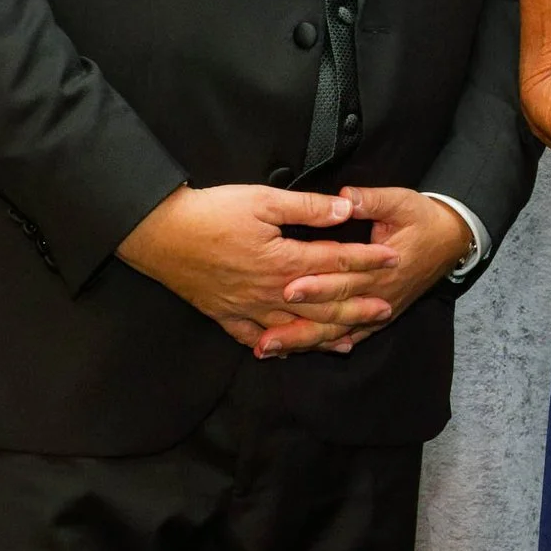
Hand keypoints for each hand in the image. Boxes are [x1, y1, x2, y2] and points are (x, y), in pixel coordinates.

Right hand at [117, 184, 396, 356]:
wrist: (156, 233)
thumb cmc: (210, 212)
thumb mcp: (263, 200)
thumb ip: (307, 208)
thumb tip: (347, 209)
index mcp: (282, 261)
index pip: (335, 262)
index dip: (367, 260)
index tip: (394, 259)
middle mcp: (268, 291)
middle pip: (321, 303)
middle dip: (356, 306)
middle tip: (386, 309)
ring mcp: (245, 308)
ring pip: (293, 326)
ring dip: (324, 333)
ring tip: (351, 339)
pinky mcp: (223, 314)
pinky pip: (255, 337)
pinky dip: (278, 345)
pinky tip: (290, 350)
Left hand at [272, 186, 474, 356]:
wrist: (451, 240)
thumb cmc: (423, 218)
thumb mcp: (401, 201)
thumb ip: (371, 200)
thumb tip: (344, 198)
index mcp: (382, 266)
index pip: (344, 278)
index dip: (316, 285)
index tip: (287, 288)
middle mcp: (380, 293)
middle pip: (335, 312)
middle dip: (300, 323)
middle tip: (266, 333)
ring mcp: (380, 308)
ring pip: (338, 331)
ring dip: (304, 341)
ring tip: (269, 348)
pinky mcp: (380, 315)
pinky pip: (350, 336)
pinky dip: (325, 345)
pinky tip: (299, 351)